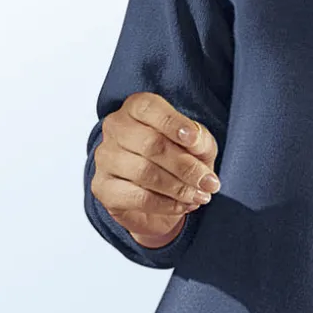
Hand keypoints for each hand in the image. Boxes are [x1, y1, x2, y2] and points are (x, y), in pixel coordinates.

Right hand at [91, 92, 220, 245]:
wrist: (159, 198)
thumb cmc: (177, 160)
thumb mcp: (198, 145)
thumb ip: (199, 140)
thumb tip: (194, 141)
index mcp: (136, 108)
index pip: (148, 108)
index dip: (173, 122)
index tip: (193, 139)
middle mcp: (116, 127)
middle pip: (150, 144)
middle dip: (185, 166)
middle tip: (209, 182)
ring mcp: (105, 157)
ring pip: (144, 172)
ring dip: (178, 187)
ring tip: (200, 196)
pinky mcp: (103, 187)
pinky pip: (137, 197)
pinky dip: (165, 204)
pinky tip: (182, 205)